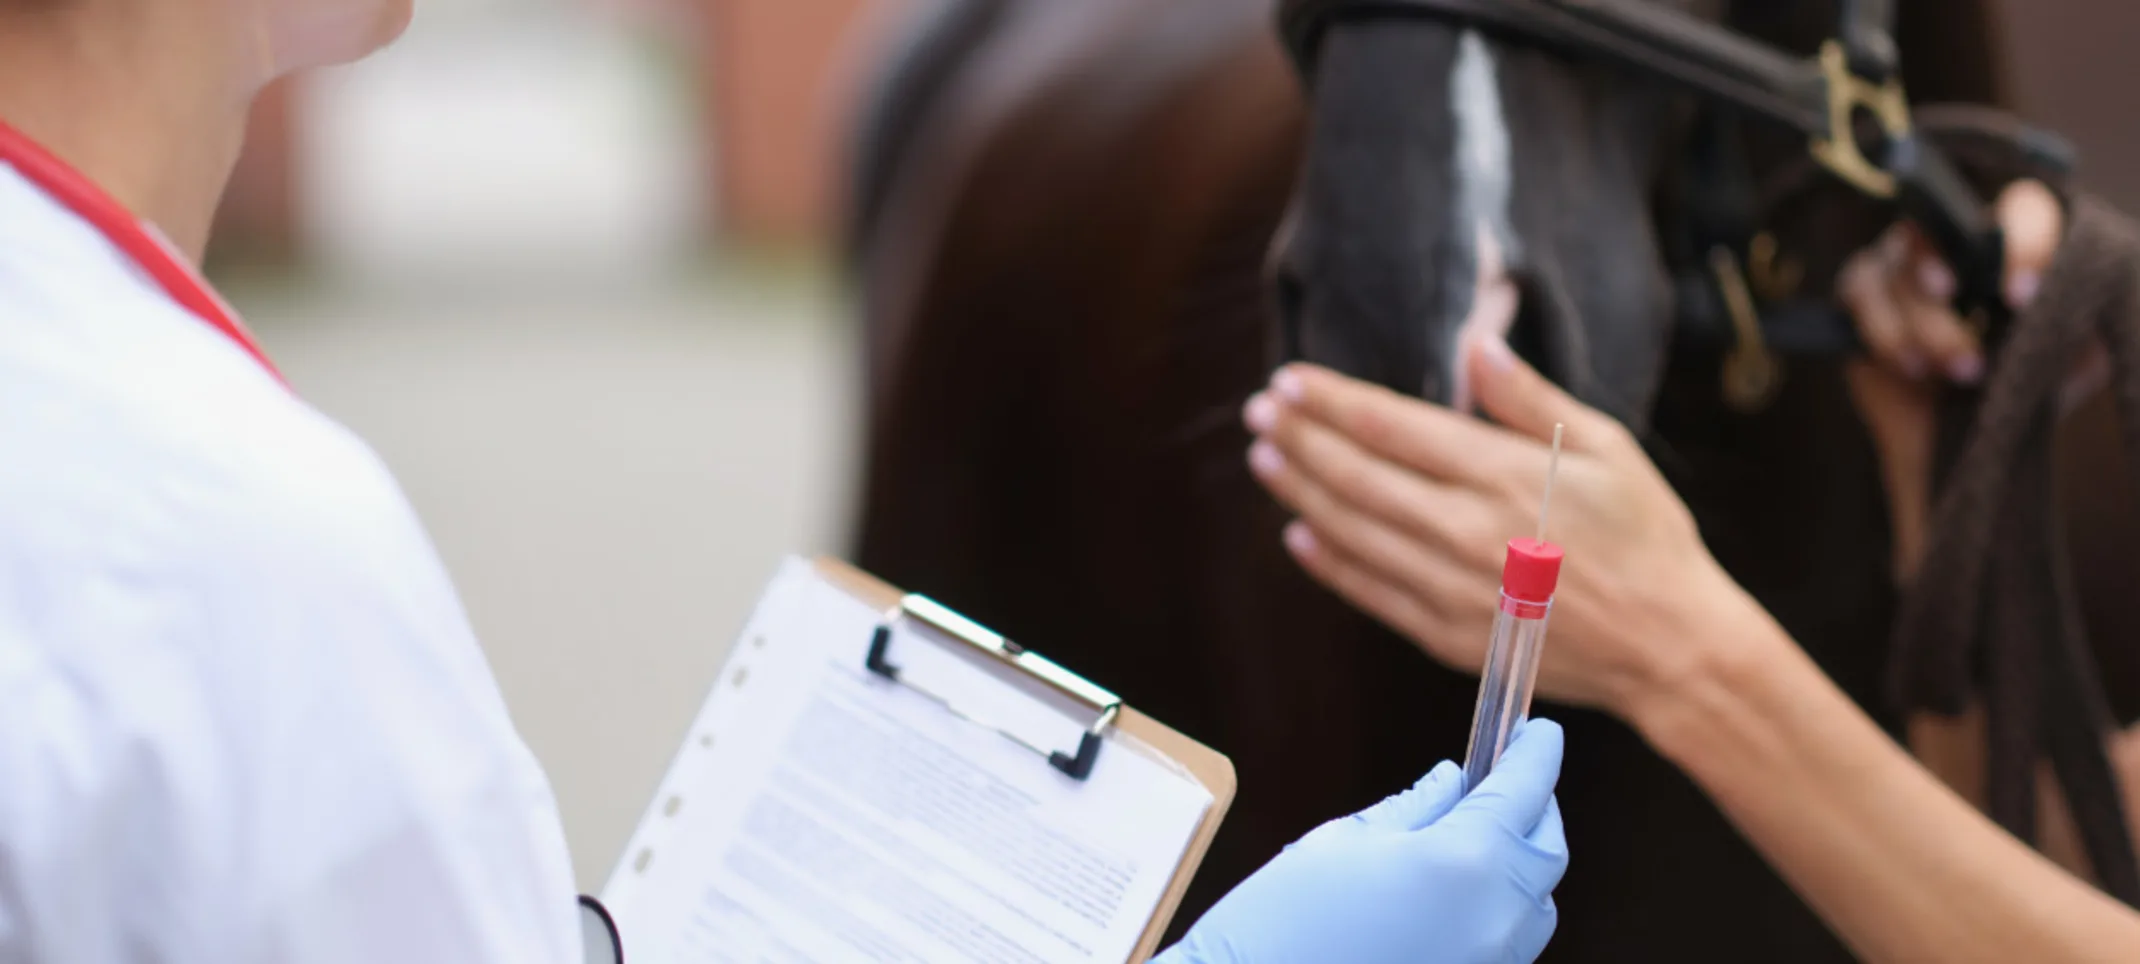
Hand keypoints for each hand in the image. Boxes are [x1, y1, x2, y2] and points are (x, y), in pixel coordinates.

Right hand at [1155, 720, 1566, 963]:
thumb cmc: (1286, 918)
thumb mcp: (1345, 841)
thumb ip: (1416, 808)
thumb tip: (1454, 783)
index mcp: (1466, 861)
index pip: (1526, 790)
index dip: (1538, 753)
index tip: (1539, 731)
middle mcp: (1497, 917)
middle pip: (1547, 851)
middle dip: (1535, 810)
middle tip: (1504, 781)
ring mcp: (1492, 962)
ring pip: (1536, 904)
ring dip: (1520, 865)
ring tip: (1477, 837)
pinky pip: (1508, 942)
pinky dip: (1499, 908)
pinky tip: (1456, 892)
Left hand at [1243, 342, 1751, 714]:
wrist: (1669, 648)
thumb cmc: (1648, 538)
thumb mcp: (1609, 448)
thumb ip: (1530, 399)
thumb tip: (1475, 347)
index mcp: (1503, 475)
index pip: (1393, 427)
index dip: (1333, 402)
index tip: (1291, 379)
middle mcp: (1465, 530)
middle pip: (1357, 476)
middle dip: (1299, 439)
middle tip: (1259, 412)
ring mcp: (1450, 587)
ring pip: (1353, 532)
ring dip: (1300, 494)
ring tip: (1265, 459)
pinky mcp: (1447, 634)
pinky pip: (1371, 593)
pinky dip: (1329, 564)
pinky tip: (1299, 537)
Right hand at [1836, 180, 2084, 577]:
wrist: (1972, 436)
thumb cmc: (2032, 382)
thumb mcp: (2081, 352)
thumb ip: (2080, 315)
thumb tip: (2059, 288)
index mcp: (2018, 239)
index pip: (2021, 208)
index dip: (2021, 243)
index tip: (2021, 296)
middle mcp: (1956, 239)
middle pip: (1938, 226)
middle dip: (1945, 274)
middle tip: (1960, 318)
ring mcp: (1904, 263)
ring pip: (1898, 269)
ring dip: (1927, 326)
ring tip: (1962, 373)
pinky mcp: (1863, 293)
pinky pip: (1859, 292)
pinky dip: (1885, 333)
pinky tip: (1913, 368)